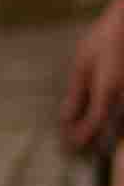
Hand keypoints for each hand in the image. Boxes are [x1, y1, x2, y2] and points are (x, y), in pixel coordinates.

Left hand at [72, 0, 123, 154]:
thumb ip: (76, 92)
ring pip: (122, 125)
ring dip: (107, 133)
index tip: (68, 146)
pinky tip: (106, 120)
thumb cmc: (104, 39)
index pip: (93, 124)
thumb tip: (66, 117)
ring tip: (91, 138)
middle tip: (77, 146)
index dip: (79, 137)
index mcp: (107, 90)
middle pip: (112, 130)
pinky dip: (117, 121)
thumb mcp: (83, 62)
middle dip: (95, 141)